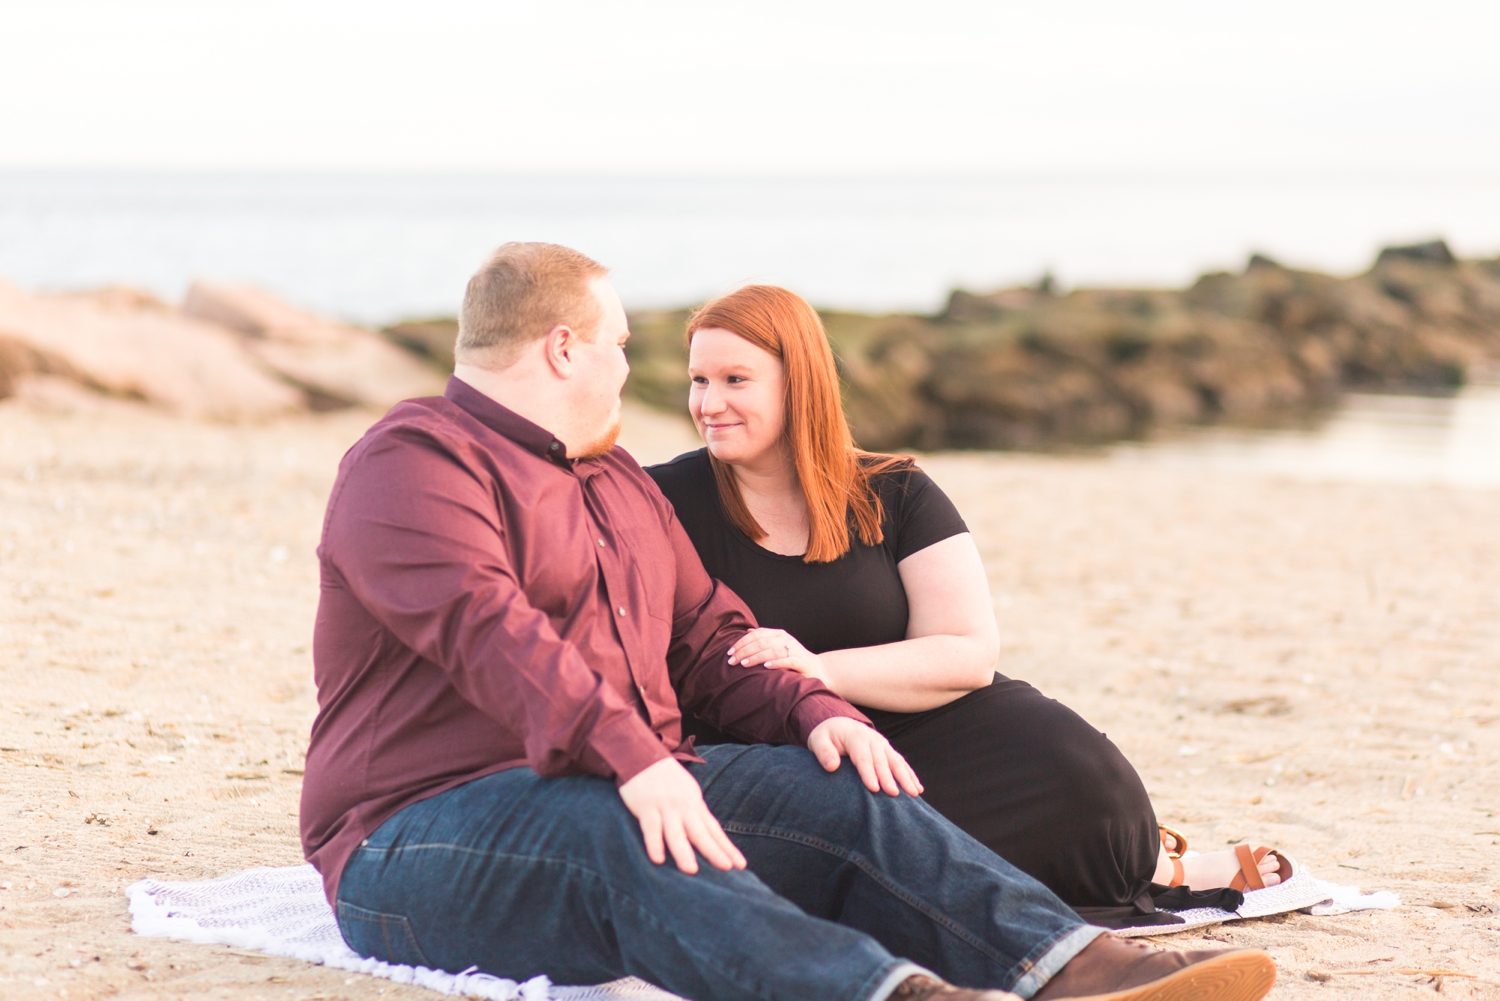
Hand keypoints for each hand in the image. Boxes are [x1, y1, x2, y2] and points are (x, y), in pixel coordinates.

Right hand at [617, 757, 746, 874]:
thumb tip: (712, 839)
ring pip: (676, 832)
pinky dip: (654, 843)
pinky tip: (658, 859)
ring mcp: (666, 807)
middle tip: (725, 868)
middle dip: (713, 851)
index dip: (727, 848)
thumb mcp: (688, 794)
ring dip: (683, 851)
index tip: (740, 866)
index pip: (714, 830)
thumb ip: (697, 816)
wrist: (643, 754)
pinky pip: (651, 827)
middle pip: (700, 833)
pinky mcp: (646, 806)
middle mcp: (684, 807)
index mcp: (696, 806)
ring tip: (691, 870)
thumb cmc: (667, 779)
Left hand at [728, 627, 826, 683]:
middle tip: (732, 661)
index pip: (756, 635)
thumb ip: (764, 639)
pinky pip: (787, 661)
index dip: (742, 642)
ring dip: (756, 657)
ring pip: (772, 651)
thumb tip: (748, 631)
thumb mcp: (778, 646)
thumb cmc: (793, 658)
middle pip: (761, 642)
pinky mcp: (801, 662)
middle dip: (744, 651)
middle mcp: (786, 639)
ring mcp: (794, 650)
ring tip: (744, 664)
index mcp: (778, 634)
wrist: (817, 669)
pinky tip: (766, 666)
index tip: (730, 652)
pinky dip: (776, 663)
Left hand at [807, 717, 923, 797]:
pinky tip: (918, 788)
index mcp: (855, 737)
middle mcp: (872, 739)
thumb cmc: (826, 736)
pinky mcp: (888, 751)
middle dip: (889, 778)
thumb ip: (823, 752)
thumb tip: (832, 767)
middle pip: (882, 760)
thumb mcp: (818, 740)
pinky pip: (901, 762)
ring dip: (905, 777)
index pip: (863, 757)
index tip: (874, 789)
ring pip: (896, 761)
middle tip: (894, 794)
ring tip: (913, 793)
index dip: (869, 773)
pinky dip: (910, 775)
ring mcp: (882, 744)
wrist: (838, 724)